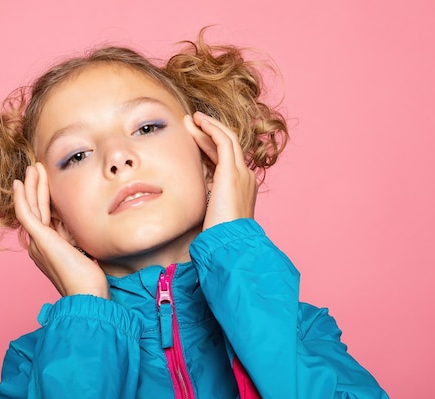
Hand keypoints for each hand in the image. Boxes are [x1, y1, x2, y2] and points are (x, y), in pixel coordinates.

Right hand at [13, 163, 108, 297]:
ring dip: (31, 185)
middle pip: (35, 208)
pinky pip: (26, 214)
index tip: (48, 181)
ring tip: (33, 167)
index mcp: (47, 247)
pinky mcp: (40, 240)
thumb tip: (76, 222)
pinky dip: (22, 197)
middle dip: (35, 187)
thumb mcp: (82, 250)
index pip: (45, 216)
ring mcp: (37, 242)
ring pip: (30, 207)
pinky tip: (20, 183)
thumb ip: (75, 236)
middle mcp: (37, 244)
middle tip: (36, 167)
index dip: (44, 197)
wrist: (87, 296)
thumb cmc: (89, 280)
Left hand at [185, 112, 256, 229]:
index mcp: (241, 188)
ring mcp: (241, 173)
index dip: (209, 145)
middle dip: (209, 131)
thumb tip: (188, 196)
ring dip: (209, 126)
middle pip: (227, 145)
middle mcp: (245, 177)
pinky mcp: (232, 172)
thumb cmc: (218, 236)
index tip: (194, 136)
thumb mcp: (210, 213)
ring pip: (227, 139)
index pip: (225, 159)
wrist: (230, 243)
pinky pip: (224, 141)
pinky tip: (199, 123)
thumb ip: (205, 199)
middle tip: (191, 121)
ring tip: (193, 118)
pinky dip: (212, 129)